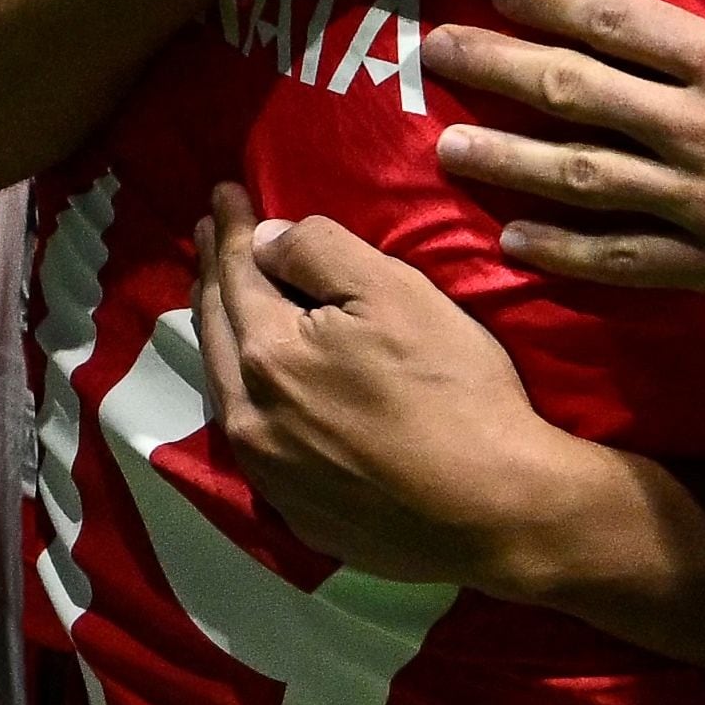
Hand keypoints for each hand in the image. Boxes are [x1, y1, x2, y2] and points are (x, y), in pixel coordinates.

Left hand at [193, 185, 623, 594]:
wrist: (492, 509)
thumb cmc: (453, 389)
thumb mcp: (396, 294)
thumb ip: (321, 253)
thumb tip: (267, 239)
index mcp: (269, 353)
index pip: (238, 274)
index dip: (234, 229)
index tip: (223, 192)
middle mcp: (249, 414)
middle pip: (216, 330)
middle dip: (214, 275)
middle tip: (212, 236)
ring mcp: (267, 471)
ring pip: (224, 388)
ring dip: (221, 336)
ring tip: (223, 302)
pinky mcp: (294, 512)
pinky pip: (252, 440)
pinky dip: (246, 398)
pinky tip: (261, 393)